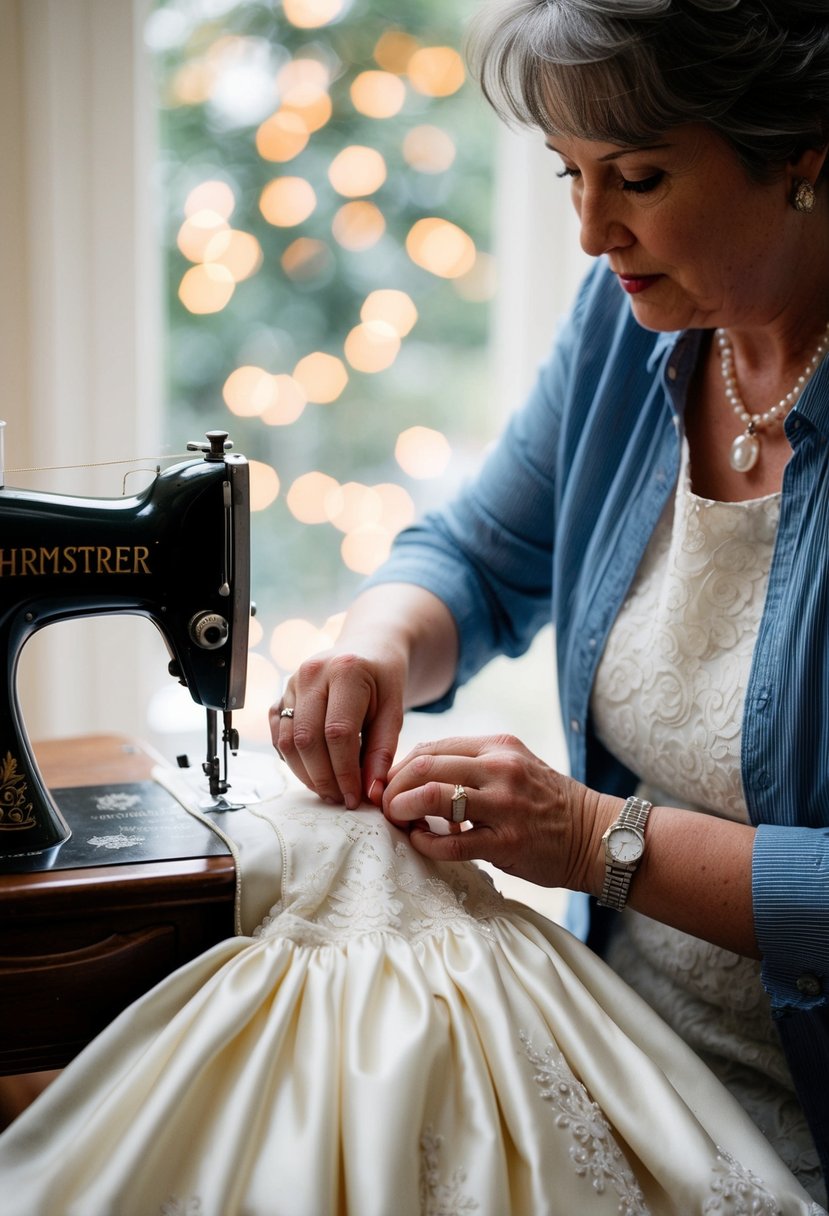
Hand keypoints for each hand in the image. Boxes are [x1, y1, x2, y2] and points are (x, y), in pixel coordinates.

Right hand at [270, 641, 406, 810]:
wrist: (368, 649)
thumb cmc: (384, 679)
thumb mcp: (394, 711)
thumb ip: (382, 751)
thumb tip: (371, 792)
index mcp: (345, 671)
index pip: (338, 733)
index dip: (345, 772)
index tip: (355, 797)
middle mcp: (312, 673)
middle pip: (307, 739)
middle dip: (323, 778)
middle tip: (341, 800)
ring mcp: (292, 683)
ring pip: (287, 741)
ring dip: (305, 774)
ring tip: (329, 791)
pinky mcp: (281, 695)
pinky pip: (277, 736)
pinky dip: (293, 760)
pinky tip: (314, 771)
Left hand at [382, 734, 620, 894]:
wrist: (595, 835)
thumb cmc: (545, 803)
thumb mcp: (512, 767)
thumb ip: (471, 765)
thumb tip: (414, 775)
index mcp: (498, 746)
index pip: (432, 747)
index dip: (400, 767)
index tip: (388, 785)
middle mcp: (501, 768)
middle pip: (425, 766)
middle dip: (393, 787)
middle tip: (383, 805)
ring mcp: (505, 805)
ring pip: (434, 796)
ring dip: (403, 809)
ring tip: (396, 822)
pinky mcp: (507, 843)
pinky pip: (452, 842)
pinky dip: (426, 843)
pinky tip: (420, 843)